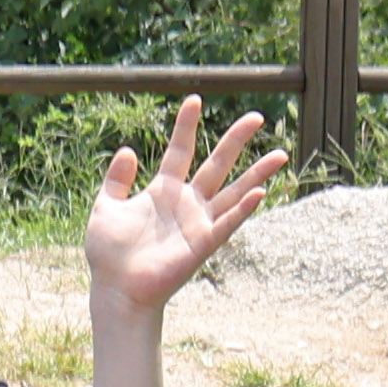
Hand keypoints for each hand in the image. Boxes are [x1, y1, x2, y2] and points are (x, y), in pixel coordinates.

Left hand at [88, 97, 284, 320]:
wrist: (115, 288)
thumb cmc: (109, 252)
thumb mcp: (106, 206)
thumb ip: (117, 179)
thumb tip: (128, 149)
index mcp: (163, 191)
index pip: (179, 151)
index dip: (185, 126)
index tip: (194, 98)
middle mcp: (186, 203)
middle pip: (217, 165)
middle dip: (235, 141)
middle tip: (257, 117)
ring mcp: (198, 222)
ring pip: (234, 192)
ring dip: (257, 174)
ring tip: (280, 154)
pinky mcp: (202, 243)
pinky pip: (227, 223)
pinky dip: (243, 209)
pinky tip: (261, 193)